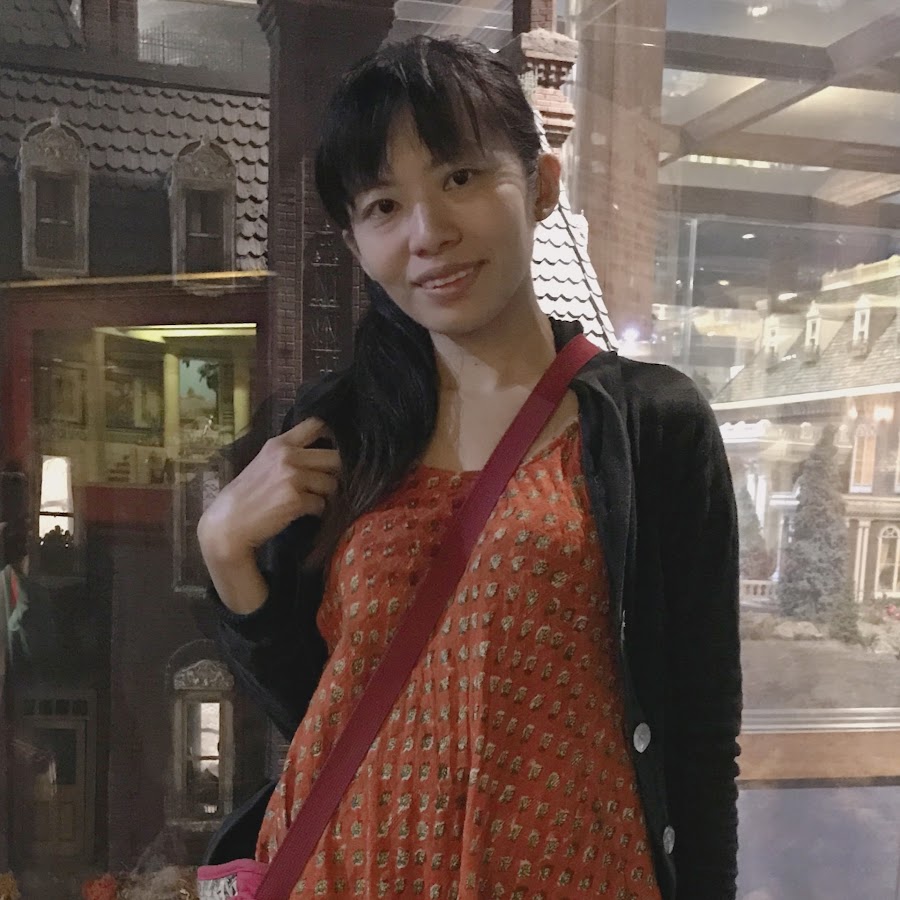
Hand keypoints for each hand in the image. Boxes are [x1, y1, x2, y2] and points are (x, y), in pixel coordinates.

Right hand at [198, 417, 340, 563]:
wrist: (228, 524)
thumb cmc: (246, 495)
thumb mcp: (264, 464)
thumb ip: (289, 455)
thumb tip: (320, 454)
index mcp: (278, 444)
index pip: (316, 425)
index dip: (331, 436)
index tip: (332, 448)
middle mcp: (288, 456)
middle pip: (334, 457)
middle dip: (334, 472)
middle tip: (324, 483)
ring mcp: (293, 477)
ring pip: (331, 483)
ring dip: (325, 495)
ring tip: (310, 500)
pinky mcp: (296, 500)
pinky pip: (321, 504)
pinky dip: (317, 511)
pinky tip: (304, 513)